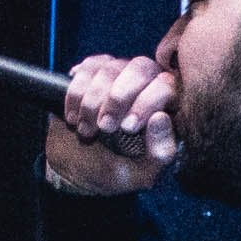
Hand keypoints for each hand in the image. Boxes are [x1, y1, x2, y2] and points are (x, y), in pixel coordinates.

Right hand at [42, 53, 177, 194]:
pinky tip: (72, 116)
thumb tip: (161, 117)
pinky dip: (76, 93)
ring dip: (93, 102)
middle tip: (105, 126)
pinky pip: (87, 67)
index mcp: (167, 108)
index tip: (127, 127)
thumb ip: (159, 152)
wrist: (74, 170)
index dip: (147, 102)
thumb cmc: (113, 171)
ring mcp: (119, 75)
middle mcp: (146, 85)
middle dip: (118, 98)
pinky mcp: (93, 73)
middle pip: (140, 67)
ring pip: (110, 67)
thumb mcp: (140, 174)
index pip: (167, 85)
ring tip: (86, 130)